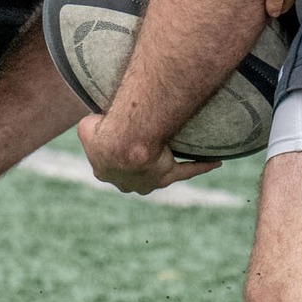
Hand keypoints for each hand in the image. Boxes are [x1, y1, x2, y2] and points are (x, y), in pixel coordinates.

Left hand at [77, 114, 219, 194]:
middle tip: (142, 141)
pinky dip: (200, 166)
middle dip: (137, 160)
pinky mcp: (166, 176)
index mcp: (104, 171)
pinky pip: (186, 171)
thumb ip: (91, 123)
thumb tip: (95, 118)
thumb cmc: (105, 131)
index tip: (116, 133)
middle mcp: (126, 183)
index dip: (112, 147)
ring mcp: (147, 182)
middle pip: (132, 172)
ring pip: (157, 175)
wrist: (126, 140)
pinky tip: (214, 161)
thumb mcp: (87, 125)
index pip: (108, 162)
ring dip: (163, 163)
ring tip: (168, 151)